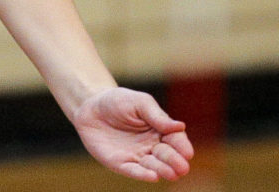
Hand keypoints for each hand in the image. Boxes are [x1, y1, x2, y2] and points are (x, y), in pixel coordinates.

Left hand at [70, 87, 193, 181]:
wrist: (91, 107)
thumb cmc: (119, 101)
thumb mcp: (139, 102)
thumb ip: (157, 116)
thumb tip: (180, 126)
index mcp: (160, 130)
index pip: (175, 140)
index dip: (182, 146)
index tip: (187, 152)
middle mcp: (152, 146)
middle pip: (167, 156)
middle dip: (175, 161)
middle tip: (182, 167)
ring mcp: (137, 156)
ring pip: (153, 166)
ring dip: (163, 170)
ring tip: (171, 173)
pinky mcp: (121, 164)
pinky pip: (133, 171)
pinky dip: (143, 175)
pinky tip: (153, 177)